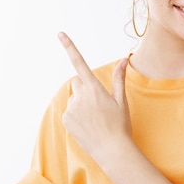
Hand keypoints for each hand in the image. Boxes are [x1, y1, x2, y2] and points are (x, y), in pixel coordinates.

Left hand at [58, 32, 130, 163]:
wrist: (112, 150)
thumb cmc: (120, 124)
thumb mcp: (121, 100)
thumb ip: (119, 78)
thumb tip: (124, 59)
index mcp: (95, 88)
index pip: (79, 62)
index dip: (69, 46)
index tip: (60, 33)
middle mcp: (81, 95)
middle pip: (78, 83)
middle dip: (86, 89)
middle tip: (99, 105)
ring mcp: (72, 107)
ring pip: (75, 98)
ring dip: (82, 104)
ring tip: (95, 119)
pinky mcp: (66, 119)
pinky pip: (70, 111)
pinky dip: (77, 116)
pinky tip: (88, 126)